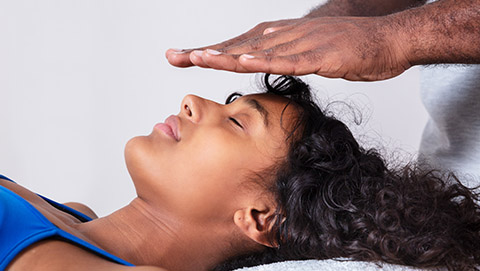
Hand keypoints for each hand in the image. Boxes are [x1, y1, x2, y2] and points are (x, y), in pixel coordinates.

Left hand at [166, 16, 411, 80]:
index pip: (238, 46)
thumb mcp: (308, 52)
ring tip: (200, 57)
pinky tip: (248, 61)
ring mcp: (304, 44)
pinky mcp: (323, 55)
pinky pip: (292, 59)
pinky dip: (268, 60)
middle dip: (207, 52)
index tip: (183, 57)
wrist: (388, 38)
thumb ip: (284, 56)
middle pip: (240, 45)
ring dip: (228, 54)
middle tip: (175, 56)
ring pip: (260, 51)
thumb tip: (263, 60)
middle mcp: (287, 36)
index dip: (210, 52)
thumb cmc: (349, 48)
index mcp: (281, 38)